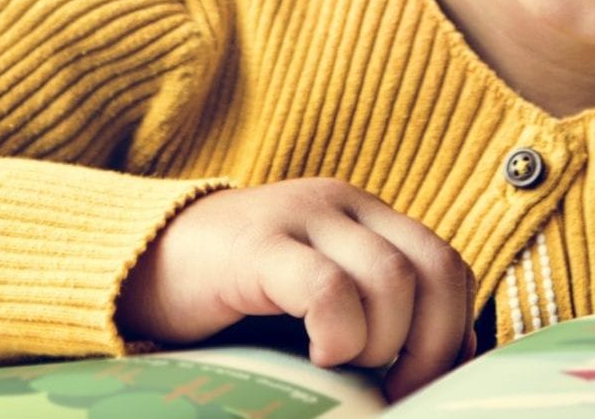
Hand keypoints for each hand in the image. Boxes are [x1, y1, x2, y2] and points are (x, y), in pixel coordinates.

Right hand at [116, 178, 476, 400]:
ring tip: (342, 367)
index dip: (452, 331)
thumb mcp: (320, 302)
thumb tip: (443, 367)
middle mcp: (343, 205)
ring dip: (380, 343)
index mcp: (368, 216)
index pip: (447, 266)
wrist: (142, 265)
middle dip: (429, 345)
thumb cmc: (237, 302)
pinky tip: (319, 355)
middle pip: (432, 269)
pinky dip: (339, 333)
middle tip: (394, 389)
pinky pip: (327, 287)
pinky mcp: (258, 245)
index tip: (426, 382)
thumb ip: (376, 316)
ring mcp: (300, 217)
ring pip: (389, 279)